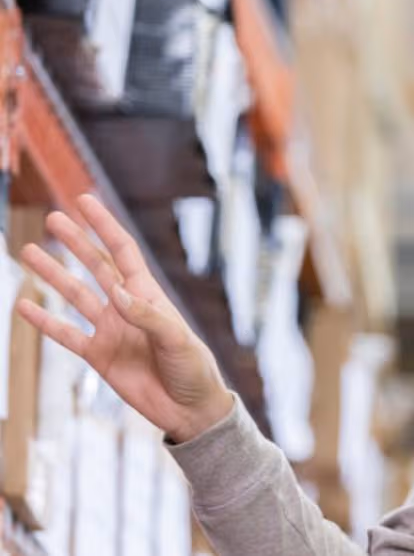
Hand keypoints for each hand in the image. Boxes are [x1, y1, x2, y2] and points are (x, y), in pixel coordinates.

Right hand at [16, 195, 233, 442]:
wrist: (189, 410)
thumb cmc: (193, 369)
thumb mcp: (177, 339)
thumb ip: (147, 315)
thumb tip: (116, 291)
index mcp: (149, 295)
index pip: (122, 252)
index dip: (104, 226)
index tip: (85, 200)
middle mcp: (126, 307)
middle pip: (96, 266)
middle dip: (76, 242)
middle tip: (52, 218)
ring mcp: (110, 330)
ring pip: (75, 295)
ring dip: (53, 275)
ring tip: (28, 252)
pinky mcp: (98, 356)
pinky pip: (66, 335)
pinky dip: (45, 321)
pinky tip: (24, 306)